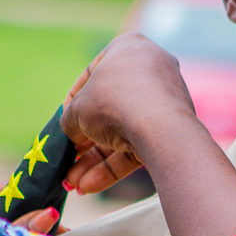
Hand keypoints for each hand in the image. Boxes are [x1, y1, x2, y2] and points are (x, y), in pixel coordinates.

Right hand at [61, 34, 199, 194]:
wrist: (160, 128)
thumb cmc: (112, 103)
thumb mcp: (77, 109)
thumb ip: (70, 118)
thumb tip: (71, 131)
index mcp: (128, 48)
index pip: (92, 73)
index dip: (72, 101)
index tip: (63, 121)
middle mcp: (150, 69)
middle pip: (107, 108)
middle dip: (84, 141)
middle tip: (68, 160)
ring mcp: (164, 100)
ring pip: (121, 133)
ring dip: (94, 161)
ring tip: (72, 184)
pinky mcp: (172, 130)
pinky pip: (137, 146)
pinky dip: (113, 166)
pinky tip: (88, 188)